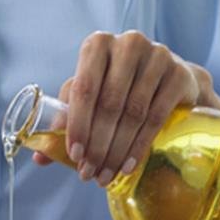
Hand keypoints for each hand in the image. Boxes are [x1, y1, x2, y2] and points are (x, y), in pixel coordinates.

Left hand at [36, 30, 211, 185]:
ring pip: (132, 113)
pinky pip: (156, 117)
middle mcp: (128, 44)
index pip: (83, 89)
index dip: (77, 125)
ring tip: (105, 175)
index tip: (74, 156)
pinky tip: (128, 166)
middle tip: (88, 173)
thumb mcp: (90, 95)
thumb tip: (40, 157)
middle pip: (108, 104)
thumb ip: (66, 119)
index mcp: (97, 45)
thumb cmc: (119, 86)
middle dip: (97, 145)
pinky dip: (139, 146)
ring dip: (116, 150)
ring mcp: (157, 56)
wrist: (170, 78)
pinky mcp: (179, 74)